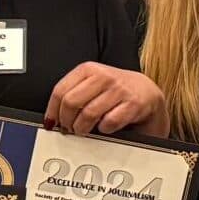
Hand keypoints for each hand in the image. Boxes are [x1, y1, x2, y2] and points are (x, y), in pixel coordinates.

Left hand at [46, 62, 167, 135]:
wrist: (146, 92)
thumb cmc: (114, 91)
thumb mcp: (92, 84)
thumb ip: (73, 94)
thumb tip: (52, 118)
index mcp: (88, 69)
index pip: (60, 90)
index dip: (52, 110)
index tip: (52, 122)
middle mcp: (103, 76)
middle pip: (71, 102)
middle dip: (67, 121)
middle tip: (69, 128)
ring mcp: (119, 89)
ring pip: (88, 114)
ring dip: (82, 128)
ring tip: (83, 130)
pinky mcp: (133, 104)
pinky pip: (109, 123)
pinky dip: (104, 129)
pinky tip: (105, 126)